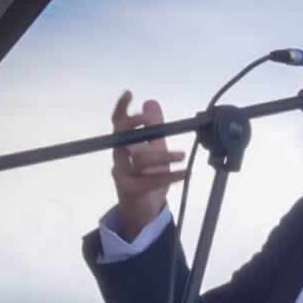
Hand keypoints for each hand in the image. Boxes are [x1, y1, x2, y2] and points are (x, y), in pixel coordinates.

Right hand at [110, 91, 186, 239]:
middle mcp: (120, 157)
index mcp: (124, 144)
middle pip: (121, 138)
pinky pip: (150, 181)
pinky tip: (184, 173)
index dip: (121, 108)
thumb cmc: (147, 175)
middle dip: (133, 126)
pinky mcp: (131, 190)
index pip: (118, 123)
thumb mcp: (154, 148)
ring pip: (139, 160)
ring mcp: (123, 174)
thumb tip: (150, 102)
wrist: (143, 208)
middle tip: (149, 120)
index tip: (129, 93)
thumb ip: (153, 127)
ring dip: (162, 155)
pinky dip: (169, 176)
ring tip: (181, 156)